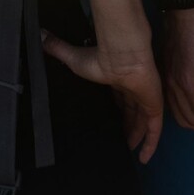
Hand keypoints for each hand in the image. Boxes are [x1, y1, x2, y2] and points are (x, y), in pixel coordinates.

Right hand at [41, 30, 164, 162]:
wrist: (121, 56)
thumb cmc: (98, 58)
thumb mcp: (72, 58)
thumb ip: (57, 48)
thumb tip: (39, 35)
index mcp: (116, 78)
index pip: (118, 95)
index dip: (116, 108)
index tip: (109, 118)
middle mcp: (132, 88)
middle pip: (131, 109)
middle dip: (127, 124)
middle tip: (120, 140)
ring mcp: (145, 97)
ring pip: (142, 121)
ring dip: (137, 135)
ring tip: (129, 151)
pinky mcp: (154, 106)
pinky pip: (154, 130)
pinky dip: (150, 145)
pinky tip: (144, 159)